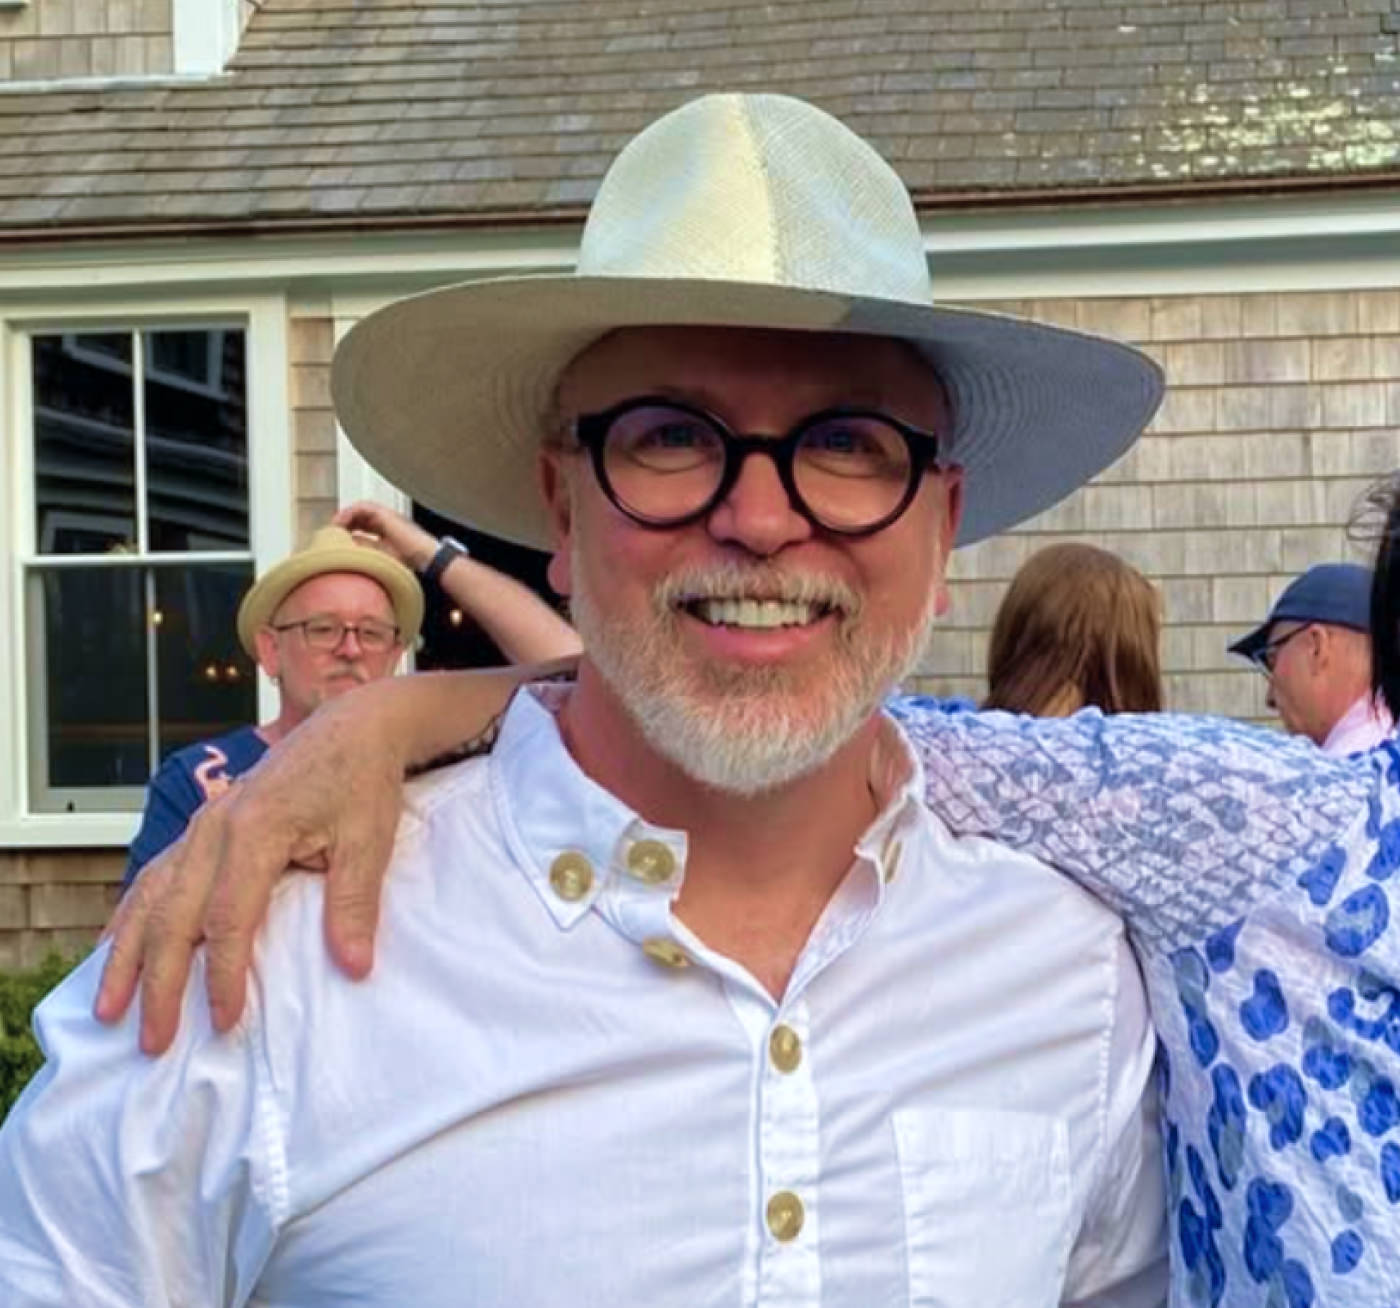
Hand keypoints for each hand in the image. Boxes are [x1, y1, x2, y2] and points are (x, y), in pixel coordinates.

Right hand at [95, 685, 407, 1053]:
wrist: (355, 726)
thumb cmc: (363, 781)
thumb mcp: (370, 839)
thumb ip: (354, 902)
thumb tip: (354, 966)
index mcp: (254, 830)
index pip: (227, 919)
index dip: (222, 975)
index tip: (223, 1021)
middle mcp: (215, 826)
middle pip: (173, 915)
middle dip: (158, 982)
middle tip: (152, 1040)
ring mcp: (204, 823)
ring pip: (150, 894)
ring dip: (127, 953)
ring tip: (107, 1007)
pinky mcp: (205, 824)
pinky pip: (157, 873)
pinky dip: (131, 913)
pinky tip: (114, 946)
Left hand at [333, 500, 437, 572]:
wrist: (426, 556)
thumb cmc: (411, 560)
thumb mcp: (382, 555)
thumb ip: (367, 548)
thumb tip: (348, 546)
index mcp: (388, 530)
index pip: (364, 526)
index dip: (349, 530)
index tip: (338, 539)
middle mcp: (387, 520)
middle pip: (360, 516)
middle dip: (345, 522)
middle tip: (332, 531)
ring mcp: (387, 514)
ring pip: (360, 510)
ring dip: (345, 517)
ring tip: (334, 526)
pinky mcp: (385, 513)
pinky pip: (362, 507)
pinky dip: (349, 513)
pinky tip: (341, 523)